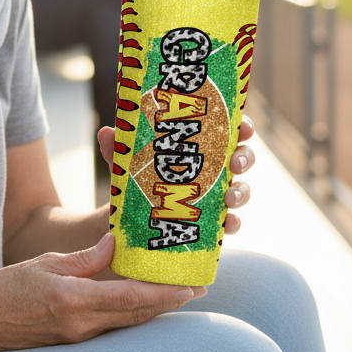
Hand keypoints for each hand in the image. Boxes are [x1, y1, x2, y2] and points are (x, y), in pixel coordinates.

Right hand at [0, 234, 204, 348]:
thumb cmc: (8, 289)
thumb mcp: (45, 263)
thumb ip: (84, 258)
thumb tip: (114, 243)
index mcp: (72, 301)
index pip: (128, 299)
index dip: (162, 294)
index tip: (188, 286)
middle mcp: (81, 324)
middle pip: (136, 315)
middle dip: (169, 302)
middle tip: (199, 287)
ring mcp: (80, 337)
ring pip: (128, 323)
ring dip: (156, 309)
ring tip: (181, 293)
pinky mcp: (76, 340)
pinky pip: (113, 327)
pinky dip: (134, 314)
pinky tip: (146, 303)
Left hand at [97, 115, 255, 234]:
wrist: (128, 221)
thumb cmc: (137, 180)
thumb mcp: (125, 164)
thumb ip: (118, 150)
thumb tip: (106, 133)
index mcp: (200, 146)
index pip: (228, 130)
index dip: (242, 126)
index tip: (244, 127)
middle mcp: (214, 169)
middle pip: (241, 158)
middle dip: (244, 158)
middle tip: (235, 162)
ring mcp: (216, 196)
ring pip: (240, 190)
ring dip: (241, 192)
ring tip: (229, 198)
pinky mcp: (212, 223)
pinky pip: (230, 222)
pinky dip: (233, 222)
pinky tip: (228, 224)